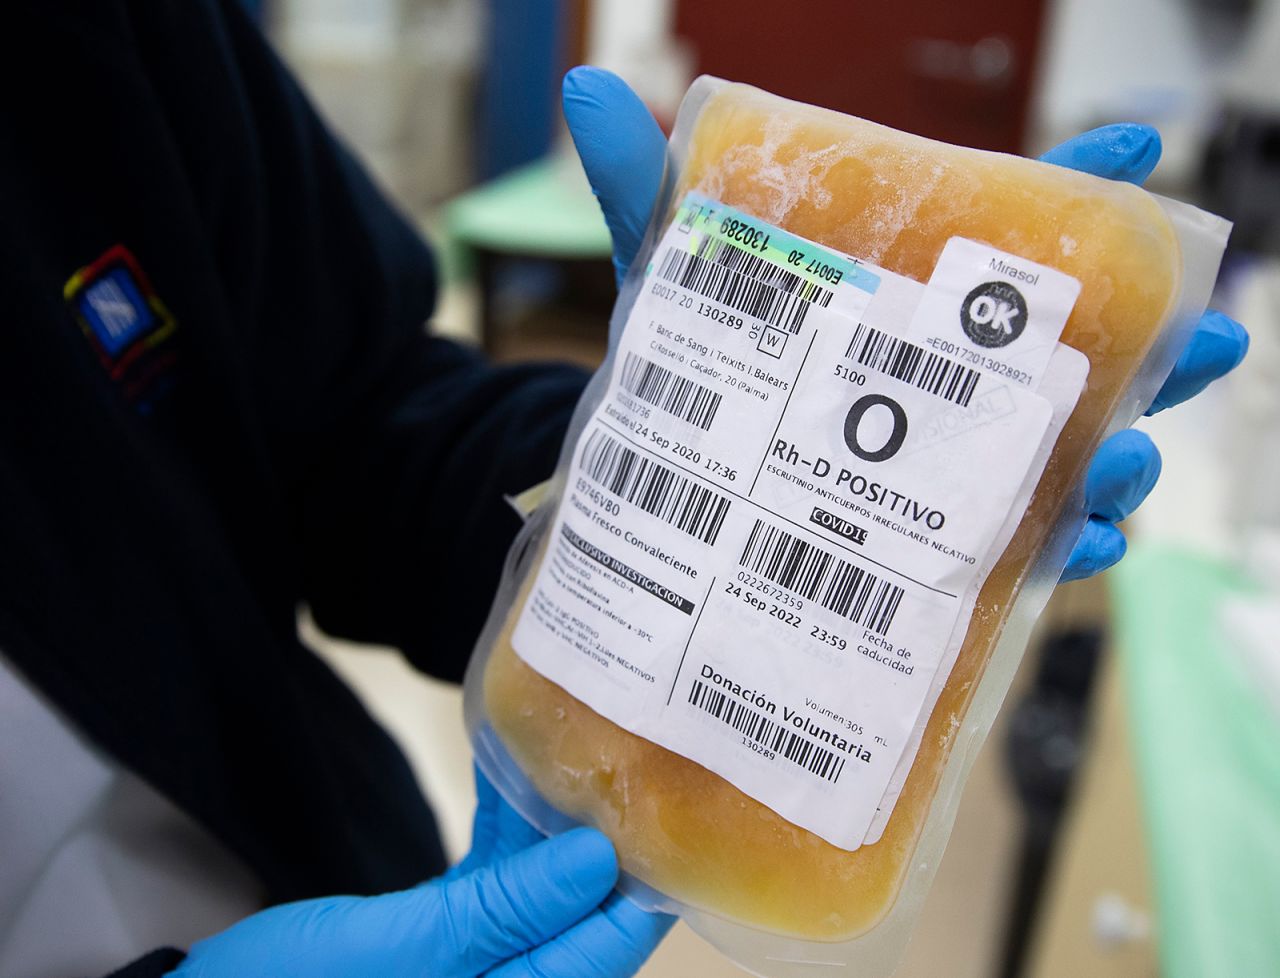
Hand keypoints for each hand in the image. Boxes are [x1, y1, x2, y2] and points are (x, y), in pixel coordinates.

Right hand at [168, 769, 671, 977]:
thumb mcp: (401, 952)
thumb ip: (502, 914)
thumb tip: (599, 866)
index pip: (597, 953)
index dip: (638, 884)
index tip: (663, 809)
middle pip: (574, 924)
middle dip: (598, 847)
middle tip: (622, 763)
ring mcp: (469, 974)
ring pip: (533, 899)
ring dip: (550, 834)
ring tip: (571, 757)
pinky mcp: (437, 949)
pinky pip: (488, 893)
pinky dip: (502, 844)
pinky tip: (514, 784)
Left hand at [562, 67, 1247, 580]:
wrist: (654, 480)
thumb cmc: (687, 367)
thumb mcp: (671, 276)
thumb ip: (645, 189)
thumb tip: (585, 89)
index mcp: (906, 297)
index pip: (1013, 231)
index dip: (1084, 195)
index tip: (1137, 161)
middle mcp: (945, 381)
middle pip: (1074, 354)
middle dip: (1156, 344)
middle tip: (1208, 337)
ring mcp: (947, 464)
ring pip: (1061, 458)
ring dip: (1121, 460)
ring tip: (1127, 460)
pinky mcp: (933, 546)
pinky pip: (1013, 551)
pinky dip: (1054, 553)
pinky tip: (1075, 549)